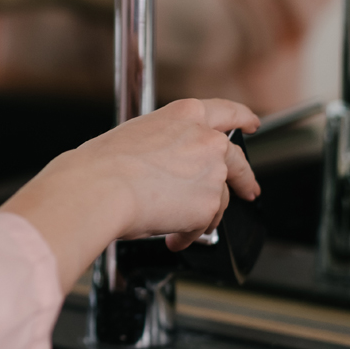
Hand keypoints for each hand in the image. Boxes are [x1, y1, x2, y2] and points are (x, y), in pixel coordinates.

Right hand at [0, 98, 260, 290]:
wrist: (98, 188)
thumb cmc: (101, 164)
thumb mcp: (134, 136)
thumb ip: (164, 145)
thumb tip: (164, 166)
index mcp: (184, 115)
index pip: (227, 111)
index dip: (243, 118)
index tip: (251, 124)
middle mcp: (206, 139)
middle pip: (238, 159)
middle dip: (245, 177)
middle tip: (248, 189)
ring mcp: (212, 172)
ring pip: (219, 199)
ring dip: (201, 214)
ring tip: (176, 227)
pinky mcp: (208, 205)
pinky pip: (204, 226)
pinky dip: (190, 234)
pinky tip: (172, 237)